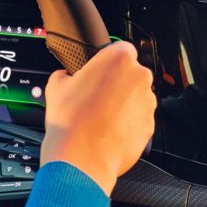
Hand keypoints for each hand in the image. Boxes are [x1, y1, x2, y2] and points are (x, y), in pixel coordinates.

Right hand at [41, 42, 155, 194]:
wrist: (82, 159)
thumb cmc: (71, 122)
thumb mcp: (56, 86)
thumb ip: (65, 74)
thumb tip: (65, 77)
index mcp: (119, 59)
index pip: (120, 48)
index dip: (108, 61)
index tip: (99, 72)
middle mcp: (139, 77)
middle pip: (130, 74)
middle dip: (116, 83)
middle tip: (95, 97)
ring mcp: (147, 103)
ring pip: (136, 97)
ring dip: (122, 104)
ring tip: (100, 117)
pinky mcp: (150, 125)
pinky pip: (138, 119)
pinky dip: (127, 123)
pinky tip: (108, 130)